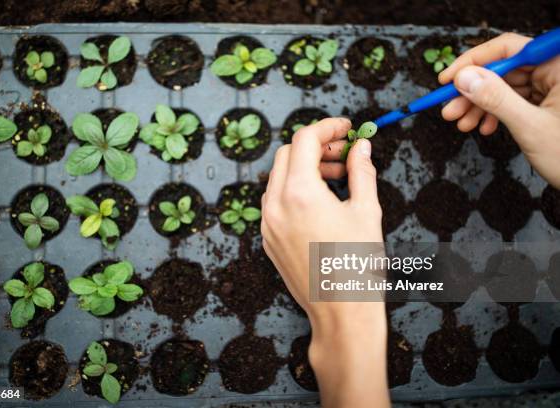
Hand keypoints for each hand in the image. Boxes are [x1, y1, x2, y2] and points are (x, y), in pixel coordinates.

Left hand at [261, 118, 388, 407]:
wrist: (341, 314)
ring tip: (338, 177)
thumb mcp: (367, 211)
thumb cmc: (359, 266)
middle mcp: (275, 205)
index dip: (327, 127)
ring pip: (279, 177)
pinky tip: (322, 200)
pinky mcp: (268, 239)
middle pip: (287, 154)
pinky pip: (276, 201)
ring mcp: (268, 224)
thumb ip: (361, 171)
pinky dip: (295, 189)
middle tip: (345, 152)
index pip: (304, 140)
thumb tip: (361, 146)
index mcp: (300, 193)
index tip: (346, 127)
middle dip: (316, 146)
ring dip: (305, 168)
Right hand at [439, 32, 559, 187]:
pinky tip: (484, 127)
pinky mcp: (547, 103)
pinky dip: (494, 114)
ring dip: (479, 106)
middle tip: (449, 109)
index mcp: (559, 66)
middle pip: (503, 70)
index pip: (509, 49)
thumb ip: (496, 99)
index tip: (448, 78)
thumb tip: (465, 78)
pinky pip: (513, 101)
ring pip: (504, 88)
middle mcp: (555, 72)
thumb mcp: (530, 127)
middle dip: (473, 91)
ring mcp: (552, 88)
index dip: (474, 61)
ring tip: (462, 124)